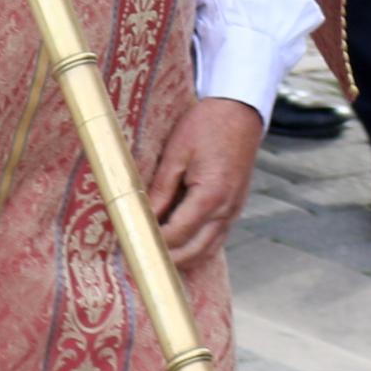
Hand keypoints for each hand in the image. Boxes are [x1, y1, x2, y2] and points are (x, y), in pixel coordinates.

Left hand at [149, 98, 265, 268]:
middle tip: (137, 257)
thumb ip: (160, 190)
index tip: (130, 244)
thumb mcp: (176, 153)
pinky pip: (215, 239)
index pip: (176, 235)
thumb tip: (141, 217)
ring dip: (181, 258)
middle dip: (165, 260)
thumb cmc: (208, 124)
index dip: (151, 244)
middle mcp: (226, 209)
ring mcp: (234, 210)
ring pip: (206, 251)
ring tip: (153, 255)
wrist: (240, 110)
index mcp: (211, 195)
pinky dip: (195, 247)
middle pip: (193, 252)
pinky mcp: (234, 207)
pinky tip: (177, 243)